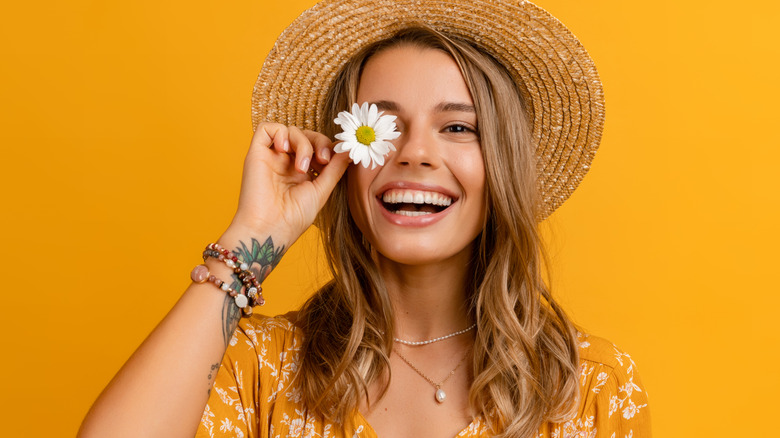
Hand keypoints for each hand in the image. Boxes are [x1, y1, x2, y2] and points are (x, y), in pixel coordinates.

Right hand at [223, 123, 350, 244]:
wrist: (270, 228)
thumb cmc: (294, 217)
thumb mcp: (322, 190)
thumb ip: (335, 168)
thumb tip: (350, 150)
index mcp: (302, 173)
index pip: (318, 147)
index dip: (328, 148)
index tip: (337, 159)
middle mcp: (286, 163)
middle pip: (306, 135)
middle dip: (319, 142)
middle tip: (323, 159)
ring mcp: (272, 157)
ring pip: (291, 131)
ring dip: (303, 144)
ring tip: (301, 168)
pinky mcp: (256, 153)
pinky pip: (267, 128)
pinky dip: (280, 133)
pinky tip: (284, 150)